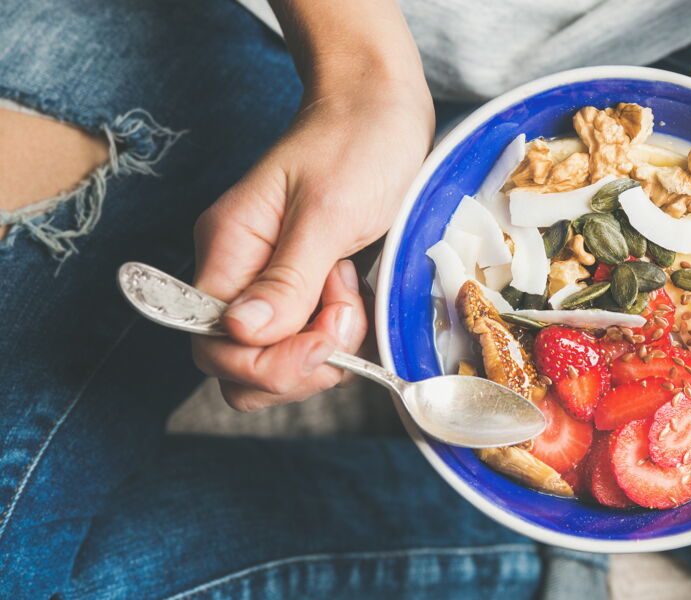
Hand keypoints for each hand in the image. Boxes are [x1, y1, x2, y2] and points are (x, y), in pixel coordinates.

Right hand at [191, 86, 432, 410]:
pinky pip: (313, 344)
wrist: (384, 108)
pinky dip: (344, 339)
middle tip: (346, 312)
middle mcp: (242, 275)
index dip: (268, 360)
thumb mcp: (326, 211)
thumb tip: (241, 333)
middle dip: (300, 362)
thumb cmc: (356, 143)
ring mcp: (276, 286)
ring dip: (327, 350)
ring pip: (280, 363)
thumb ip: (287, 277)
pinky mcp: (310, 292)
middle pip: (241, 366)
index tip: (327, 332)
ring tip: (355, 293)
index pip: (213, 343)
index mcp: (228, 250)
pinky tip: (364, 298)